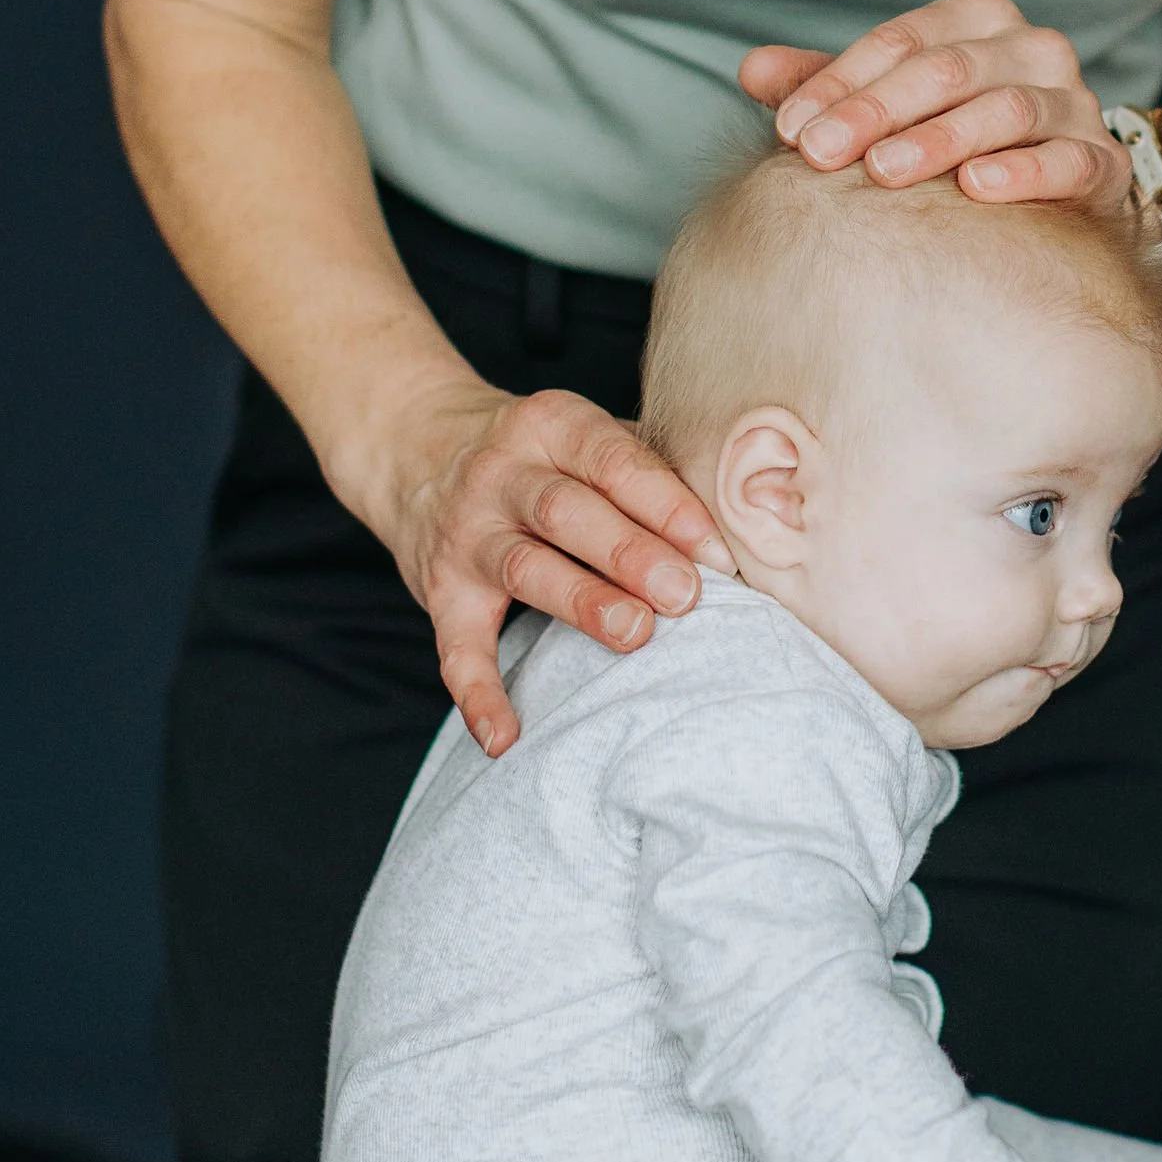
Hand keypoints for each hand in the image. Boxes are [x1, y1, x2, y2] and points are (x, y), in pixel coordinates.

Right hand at [372, 373, 728, 758]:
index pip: (614, 460)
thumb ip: (647, 464)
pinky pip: (455, 646)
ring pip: (524, 567)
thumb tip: (745, 514)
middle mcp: (502, 473)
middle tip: (685, 594)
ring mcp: (467, 533)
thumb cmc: (538, 454)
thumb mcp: (581, 433)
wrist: (416, 447)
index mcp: (552, 425)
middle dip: (630, 553)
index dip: (667, 505)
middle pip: (567, 511)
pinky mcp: (440, 590)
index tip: (717, 551)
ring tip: (635, 633)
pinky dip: (479, 693)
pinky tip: (506, 735)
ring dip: (582, 602)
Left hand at [740, 0, 1132, 213]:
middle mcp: (1033, 48)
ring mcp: (1073, 101)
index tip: (787, 128)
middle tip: (817, 152)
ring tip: (884, 170)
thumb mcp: (890, 107)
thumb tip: (750, 70)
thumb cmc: (959, 139)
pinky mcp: (1102, 160)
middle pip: (946, 68)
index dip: (839, 81)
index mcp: (980, 20)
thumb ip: (828, 87)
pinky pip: (1068, 158)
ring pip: (1004, 107)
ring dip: (939, 138)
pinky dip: (1024, 171)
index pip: (901, 41)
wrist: (1062, 195)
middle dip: (874, 110)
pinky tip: (978, 189)